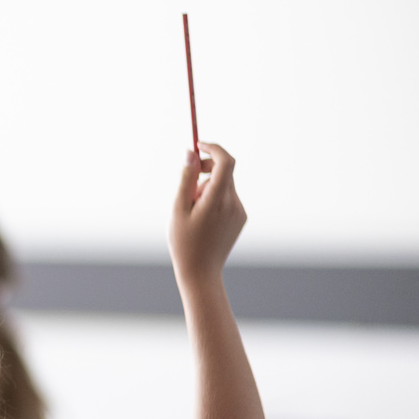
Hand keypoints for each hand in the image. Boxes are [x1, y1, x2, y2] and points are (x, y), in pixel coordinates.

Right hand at [168, 142, 246, 285]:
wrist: (201, 272)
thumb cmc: (184, 242)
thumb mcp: (178, 208)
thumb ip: (186, 178)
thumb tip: (191, 153)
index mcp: (217, 200)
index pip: (225, 162)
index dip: (213, 149)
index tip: (198, 145)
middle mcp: (233, 204)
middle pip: (225, 171)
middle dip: (206, 169)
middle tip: (187, 179)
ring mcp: (239, 212)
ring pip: (224, 185)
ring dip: (207, 187)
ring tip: (192, 210)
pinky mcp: (240, 218)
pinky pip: (227, 198)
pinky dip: (214, 198)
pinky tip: (202, 219)